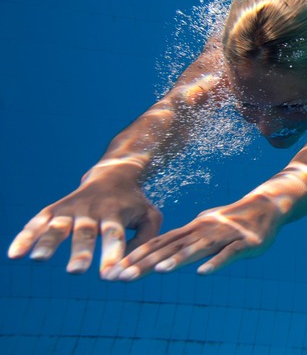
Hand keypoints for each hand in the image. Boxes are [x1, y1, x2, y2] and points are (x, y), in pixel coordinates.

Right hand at [7, 176, 161, 278]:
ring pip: (59, 226)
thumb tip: (129, 265)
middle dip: (80, 252)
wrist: (114, 174)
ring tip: (38, 259)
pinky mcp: (55, 210)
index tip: (108, 275)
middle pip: (85, 232)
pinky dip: (26, 237)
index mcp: (117, 213)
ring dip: (49, 242)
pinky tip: (15, 255)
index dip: (111, 254)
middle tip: (76, 271)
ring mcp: (72, 209)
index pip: (114, 235)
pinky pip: (38, 223)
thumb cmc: (134, 203)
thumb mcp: (149, 216)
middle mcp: (93, 210)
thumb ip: (145, 239)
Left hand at [107, 193, 282, 280]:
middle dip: (147, 262)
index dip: (137, 256)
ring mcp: (224, 236)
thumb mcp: (205, 227)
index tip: (115, 270)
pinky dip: (216, 263)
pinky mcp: (244, 243)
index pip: (160, 243)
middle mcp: (203, 230)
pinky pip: (228, 254)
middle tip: (124, 276)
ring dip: (179, 259)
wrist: (266, 206)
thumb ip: (186, 239)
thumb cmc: (232, 219)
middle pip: (172, 247)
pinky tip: (203, 273)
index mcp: (192, 229)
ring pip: (198, 248)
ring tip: (159, 271)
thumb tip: (162, 250)